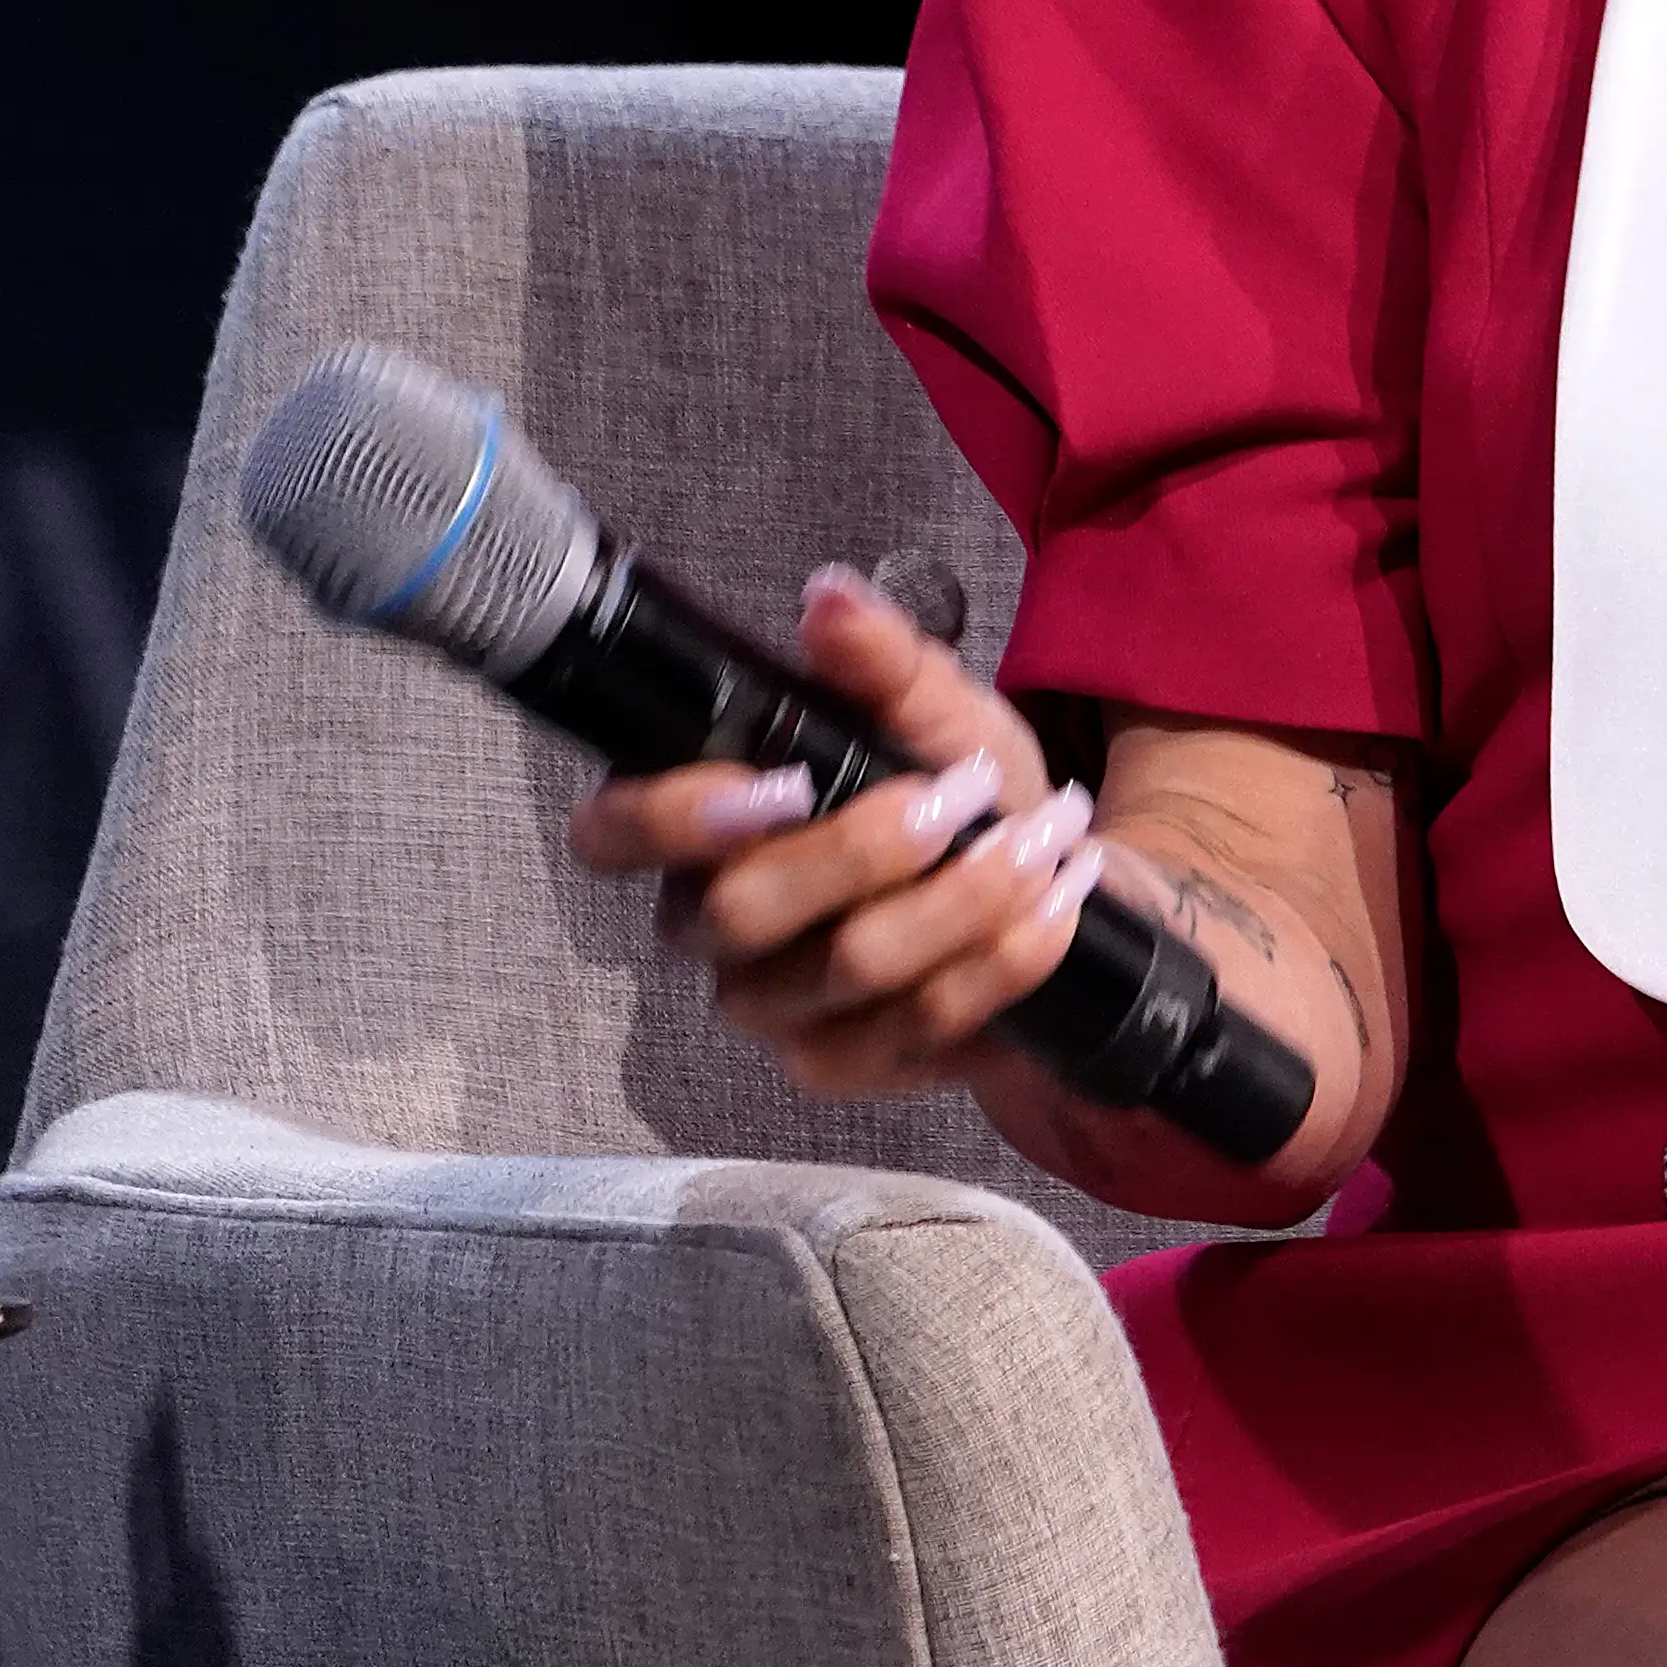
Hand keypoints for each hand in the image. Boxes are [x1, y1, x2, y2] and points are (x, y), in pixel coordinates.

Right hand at [555, 568, 1106, 1101]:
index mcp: (698, 824)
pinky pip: (916, 1025)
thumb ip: (879, 659)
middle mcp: (712, 926)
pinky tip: (1056, 906)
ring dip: (962, 898)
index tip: (788, 781)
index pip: (610, 835)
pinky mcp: (843, 1066)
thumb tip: (828, 600)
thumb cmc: (960, 780)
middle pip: (740, 910)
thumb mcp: (934, 705)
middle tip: (969, 791)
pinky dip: (1001, 960)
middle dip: (867, 848)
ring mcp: (773, 1008)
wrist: (1047, 878)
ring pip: (843, 968)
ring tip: (1046, 838)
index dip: (672, 817)